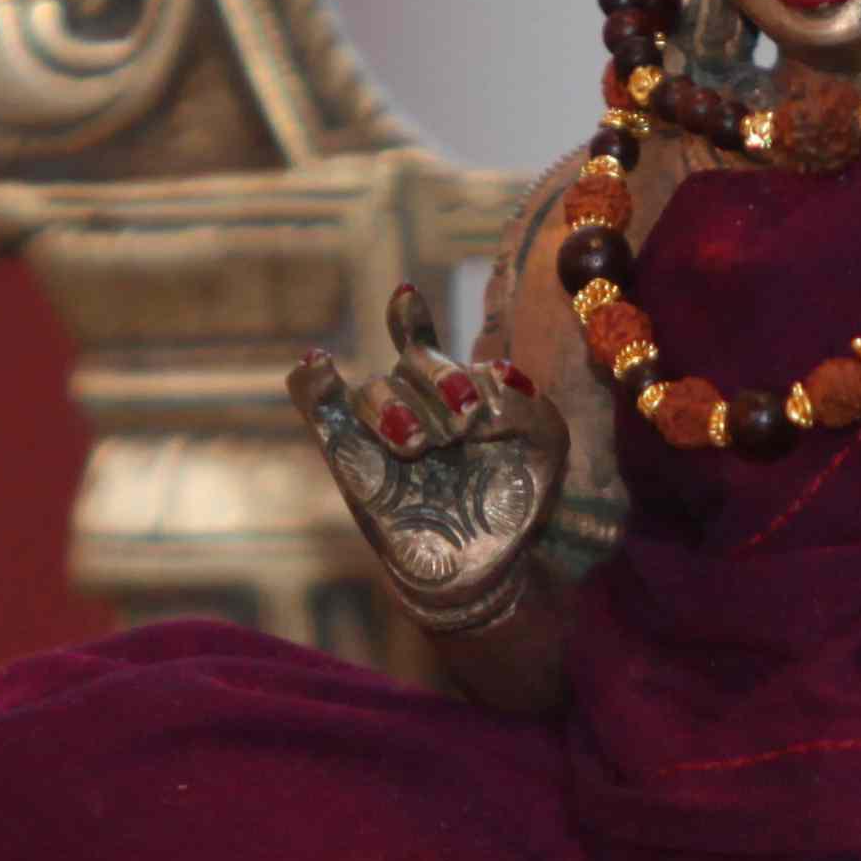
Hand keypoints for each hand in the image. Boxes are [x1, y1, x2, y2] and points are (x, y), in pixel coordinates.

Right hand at [290, 281, 566, 633]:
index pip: (422, 341)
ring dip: (399, 408)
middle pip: (413, 361)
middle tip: (466, 417)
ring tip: (420, 443)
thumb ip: (527, 401)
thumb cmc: (512, 500)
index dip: (408, 318)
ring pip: (374, 391)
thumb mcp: (546, 444)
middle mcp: (412, 405)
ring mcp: (378, 434)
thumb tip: (489, 376)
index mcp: (453, 389)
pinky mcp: (353, 466)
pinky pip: (322, 415)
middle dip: (442, 379)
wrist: (489, 566)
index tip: (405, 294)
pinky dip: (314, 388)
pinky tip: (316, 365)